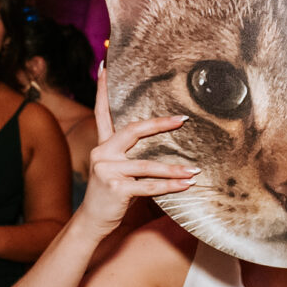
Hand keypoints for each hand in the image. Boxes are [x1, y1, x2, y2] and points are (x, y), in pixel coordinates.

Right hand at [79, 63, 197, 233]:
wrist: (92, 221)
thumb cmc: (112, 194)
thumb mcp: (118, 170)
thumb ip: (132, 155)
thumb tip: (160, 141)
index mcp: (103, 145)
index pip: (101, 111)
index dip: (104, 89)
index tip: (106, 65)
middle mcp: (102, 153)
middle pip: (132, 131)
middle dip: (159, 124)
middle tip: (182, 119)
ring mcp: (108, 170)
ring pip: (148, 165)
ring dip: (174, 168)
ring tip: (195, 170)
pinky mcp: (116, 189)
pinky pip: (149, 186)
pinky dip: (170, 186)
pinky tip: (187, 185)